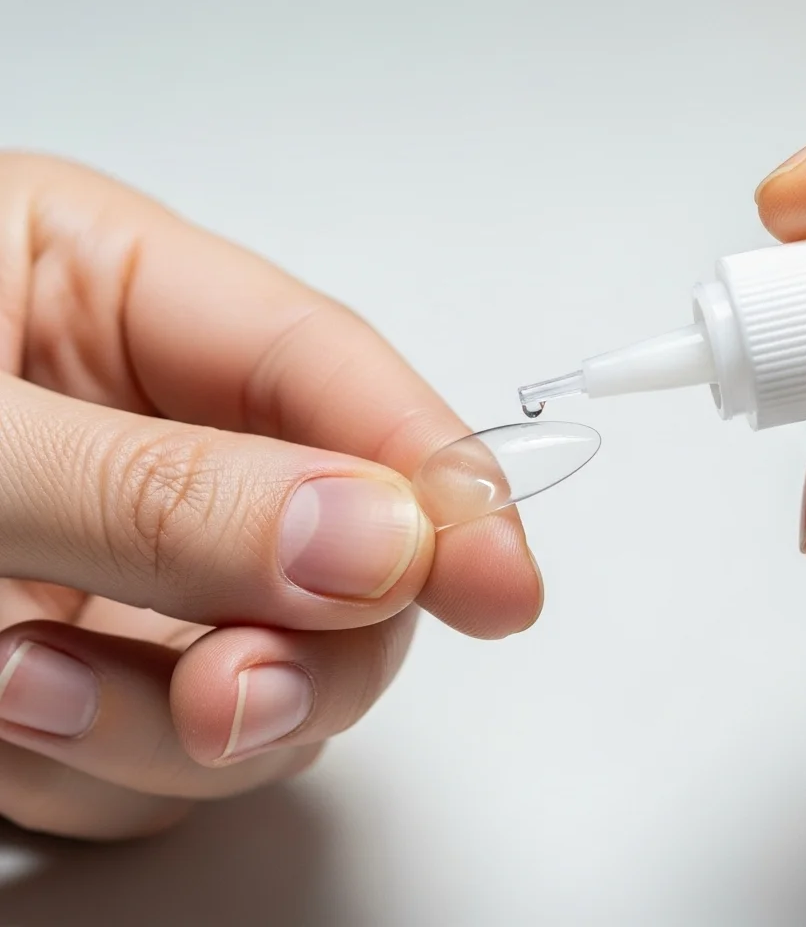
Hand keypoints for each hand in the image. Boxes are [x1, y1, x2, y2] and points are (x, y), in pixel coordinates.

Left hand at [0, 154, 540, 839]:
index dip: (441, 476)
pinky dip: (107, 763)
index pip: (338, 379)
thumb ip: (160, 489)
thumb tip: (371, 537)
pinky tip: (2, 711)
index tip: (504, 580)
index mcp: (117, 291)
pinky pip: (172, 742)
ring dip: (174, 718)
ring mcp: (129, 553)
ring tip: (10, 683)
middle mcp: (146, 423)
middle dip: (307, 639)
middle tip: (232, 692)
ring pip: (266, 664)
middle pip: (336, 545)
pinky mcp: (92, 659)